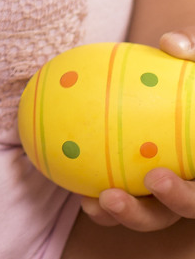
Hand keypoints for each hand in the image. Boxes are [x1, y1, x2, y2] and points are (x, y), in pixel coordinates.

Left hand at [81, 28, 194, 229]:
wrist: (185, 73)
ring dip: (123, 213)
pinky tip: (76, 188)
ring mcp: (177, 186)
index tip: (156, 177)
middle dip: (148, 213)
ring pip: (153, 213)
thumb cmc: (194, 62)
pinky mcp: (148, 184)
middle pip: (183, 210)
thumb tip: (171, 44)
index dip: (185, 196)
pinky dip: (104, 196)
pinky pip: (129, 195)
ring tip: (92, 202)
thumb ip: (194, 46)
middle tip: (113, 195)